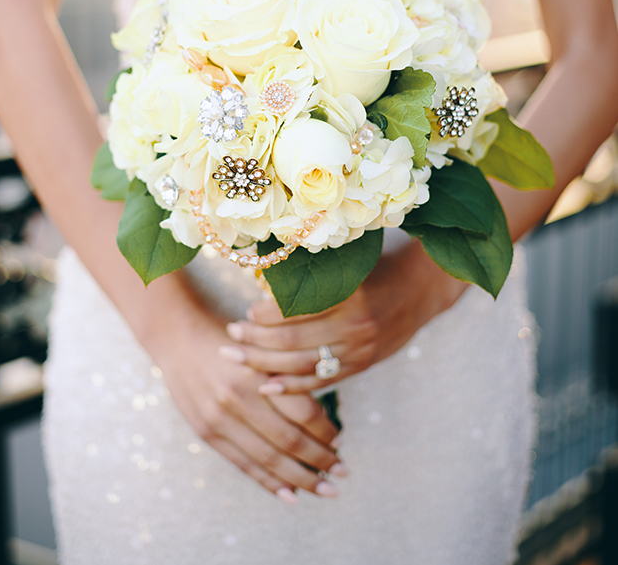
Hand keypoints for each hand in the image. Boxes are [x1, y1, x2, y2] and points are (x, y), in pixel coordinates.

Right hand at [143, 283, 344, 501]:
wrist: (178, 337)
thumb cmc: (230, 339)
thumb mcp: (262, 347)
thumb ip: (287, 375)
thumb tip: (322, 412)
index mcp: (259, 371)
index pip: (303, 411)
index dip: (325, 430)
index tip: (340, 440)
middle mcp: (239, 396)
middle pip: (289, 439)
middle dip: (320, 460)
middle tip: (343, 471)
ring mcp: (220, 418)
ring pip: (268, 458)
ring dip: (300, 478)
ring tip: (324, 489)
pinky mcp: (206, 432)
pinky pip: (243, 464)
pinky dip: (269, 481)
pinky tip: (290, 494)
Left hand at [220, 239, 467, 393]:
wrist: (422, 289)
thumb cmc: (377, 268)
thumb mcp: (348, 265)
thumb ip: (314, 277)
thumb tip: (263, 285)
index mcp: (348, 294)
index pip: (296, 310)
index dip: (265, 315)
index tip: (244, 312)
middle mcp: (354, 325)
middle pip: (293, 340)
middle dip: (256, 341)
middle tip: (230, 337)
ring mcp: (359, 349)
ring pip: (302, 364)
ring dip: (265, 363)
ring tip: (238, 357)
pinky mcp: (362, 365)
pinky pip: (321, 380)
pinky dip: (291, 386)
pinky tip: (266, 386)